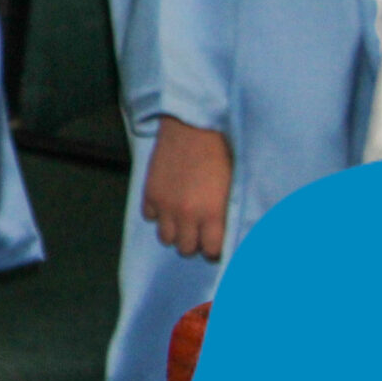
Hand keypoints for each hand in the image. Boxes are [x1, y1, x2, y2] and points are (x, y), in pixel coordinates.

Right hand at [142, 115, 232, 259]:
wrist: (192, 129)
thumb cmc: (220, 155)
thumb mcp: (231, 188)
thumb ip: (225, 214)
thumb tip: (224, 232)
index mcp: (212, 214)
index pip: (210, 251)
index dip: (214, 250)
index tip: (216, 244)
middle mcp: (186, 214)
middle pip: (185, 248)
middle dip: (194, 244)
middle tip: (199, 232)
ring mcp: (165, 205)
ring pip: (165, 238)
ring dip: (175, 233)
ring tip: (182, 222)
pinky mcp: (149, 193)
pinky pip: (150, 217)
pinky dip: (158, 215)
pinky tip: (168, 204)